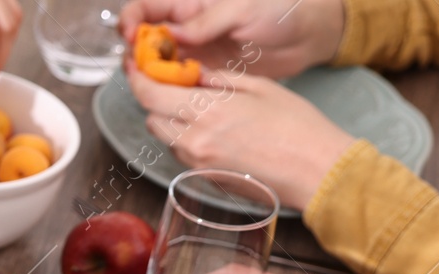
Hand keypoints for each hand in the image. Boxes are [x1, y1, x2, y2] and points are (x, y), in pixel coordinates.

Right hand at [118, 0, 345, 78]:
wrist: (308, 35)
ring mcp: (196, 53)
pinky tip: (173, 99)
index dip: (131, 21)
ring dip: (151, 78)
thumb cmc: (280, 10)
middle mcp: (188, 28)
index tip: (130, 37)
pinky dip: (173, 93)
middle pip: (145, 41)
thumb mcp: (242, 8)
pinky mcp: (207, 75)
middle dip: (136, 55)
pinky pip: (180, 85)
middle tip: (138, 71)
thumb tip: (174, 35)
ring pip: (159, 66)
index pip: (146, 9)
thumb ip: (206, 21)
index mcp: (191, 4)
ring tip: (151, 88)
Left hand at [125, 64, 355, 207]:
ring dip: (169, 119)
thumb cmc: (298, 127)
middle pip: (150, 117)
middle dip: (154, 98)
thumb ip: (220, 79)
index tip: (135, 65)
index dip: (137, 77)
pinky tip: (210, 129)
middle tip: (170, 83)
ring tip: (196, 106)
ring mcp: (197, 163)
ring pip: (164, 137)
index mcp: (208, 111)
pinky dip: (184, 138)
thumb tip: (194, 73)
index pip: (151, 94)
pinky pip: (181, 153)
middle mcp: (195, 140)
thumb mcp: (260, 87)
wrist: (316, 171)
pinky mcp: (204, 179)